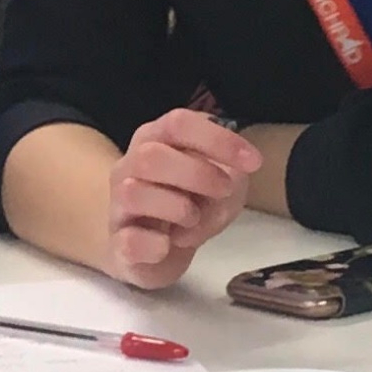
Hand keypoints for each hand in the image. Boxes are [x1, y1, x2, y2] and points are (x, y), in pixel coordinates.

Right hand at [106, 109, 261, 289]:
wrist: (149, 248)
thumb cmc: (187, 204)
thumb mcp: (221, 187)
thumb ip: (230, 176)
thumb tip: (229, 177)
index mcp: (154, 141)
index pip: (177, 124)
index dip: (216, 139)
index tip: (253, 162)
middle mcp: (129, 167)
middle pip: (150, 155)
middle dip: (197, 174)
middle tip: (224, 191)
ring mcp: (118, 205)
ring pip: (135, 194)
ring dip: (178, 208)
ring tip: (193, 220)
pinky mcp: (119, 244)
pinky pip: (131, 241)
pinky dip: (157, 245)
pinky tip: (169, 245)